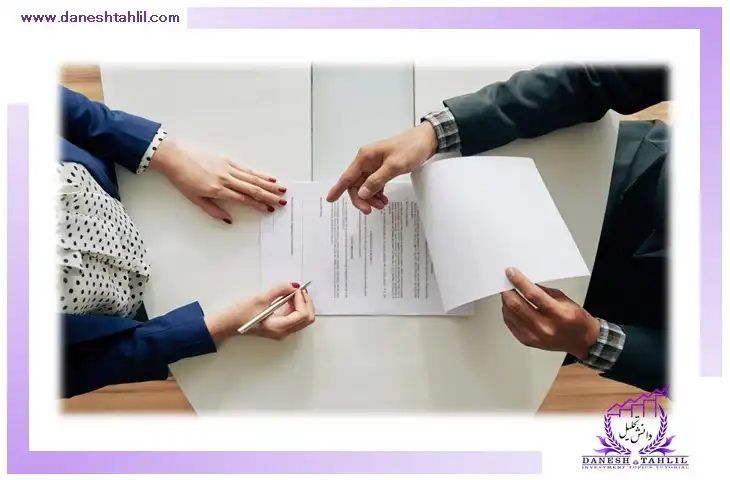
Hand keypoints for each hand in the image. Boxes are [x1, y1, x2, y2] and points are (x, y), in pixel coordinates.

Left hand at [151, 139, 287, 222]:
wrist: (174, 157)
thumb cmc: (183, 179)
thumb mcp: (195, 199)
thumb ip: (213, 210)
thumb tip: (229, 220)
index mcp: (218, 189)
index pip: (243, 199)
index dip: (258, 205)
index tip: (269, 210)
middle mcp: (226, 178)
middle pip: (252, 188)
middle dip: (269, 196)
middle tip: (282, 201)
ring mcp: (228, 168)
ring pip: (253, 178)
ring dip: (269, 184)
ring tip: (282, 189)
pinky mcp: (227, 160)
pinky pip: (247, 169)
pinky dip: (260, 173)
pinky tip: (269, 177)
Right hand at [205, 283, 315, 341]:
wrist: (227, 324)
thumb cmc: (239, 314)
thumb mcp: (260, 298)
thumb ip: (279, 290)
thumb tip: (292, 285)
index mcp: (279, 328)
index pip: (302, 315)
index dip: (303, 300)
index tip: (296, 289)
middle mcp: (282, 332)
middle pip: (307, 319)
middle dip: (307, 303)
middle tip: (299, 290)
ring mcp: (281, 331)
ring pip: (302, 320)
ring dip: (302, 305)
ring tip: (293, 293)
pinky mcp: (278, 328)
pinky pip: (295, 319)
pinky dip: (296, 308)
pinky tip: (288, 299)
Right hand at [326, 122, 437, 213]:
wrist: (426, 140)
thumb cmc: (410, 149)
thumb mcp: (394, 166)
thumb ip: (377, 180)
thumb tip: (361, 193)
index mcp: (365, 157)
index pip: (347, 176)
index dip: (338, 189)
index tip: (329, 200)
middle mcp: (366, 161)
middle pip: (356, 184)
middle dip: (362, 198)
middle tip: (371, 210)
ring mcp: (374, 165)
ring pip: (366, 186)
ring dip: (371, 197)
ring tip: (383, 205)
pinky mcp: (383, 168)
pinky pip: (374, 184)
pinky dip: (377, 193)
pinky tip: (384, 199)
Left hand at [500, 268, 599, 358]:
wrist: (581, 341)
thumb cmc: (575, 319)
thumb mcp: (563, 299)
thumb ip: (543, 291)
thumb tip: (524, 282)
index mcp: (559, 314)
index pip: (533, 295)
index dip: (519, 282)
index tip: (510, 272)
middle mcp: (545, 327)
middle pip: (517, 305)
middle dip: (508, 291)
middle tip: (505, 282)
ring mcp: (535, 336)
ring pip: (510, 314)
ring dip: (506, 301)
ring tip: (508, 293)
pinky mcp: (527, 341)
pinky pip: (510, 324)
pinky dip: (507, 312)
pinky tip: (510, 306)